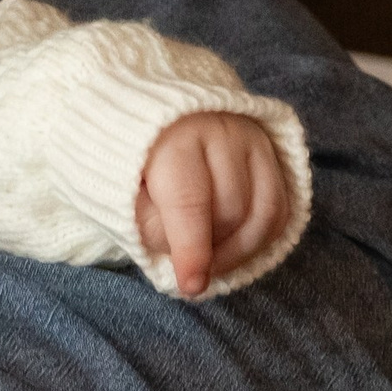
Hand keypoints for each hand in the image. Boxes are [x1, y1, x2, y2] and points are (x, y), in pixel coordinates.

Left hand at [136, 113, 289, 297]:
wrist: (140, 104)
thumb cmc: (120, 152)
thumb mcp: (112, 182)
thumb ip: (143, 219)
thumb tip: (181, 257)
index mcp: (170, 135)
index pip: (190, 202)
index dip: (192, 250)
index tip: (191, 286)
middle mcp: (220, 131)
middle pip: (229, 211)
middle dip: (210, 250)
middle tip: (188, 268)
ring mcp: (251, 138)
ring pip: (262, 212)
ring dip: (239, 249)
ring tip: (210, 263)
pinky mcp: (270, 149)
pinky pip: (279, 206)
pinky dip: (262, 236)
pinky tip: (236, 249)